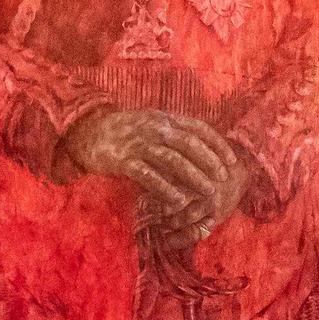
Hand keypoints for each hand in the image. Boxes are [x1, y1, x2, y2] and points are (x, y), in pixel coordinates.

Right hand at [60, 107, 248, 237]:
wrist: (87, 131)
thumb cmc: (124, 131)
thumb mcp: (151, 123)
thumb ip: (173, 131)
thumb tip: (202, 145)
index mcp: (164, 118)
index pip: (198, 128)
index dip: (217, 144)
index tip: (231, 161)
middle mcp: (154, 128)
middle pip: (189, 143)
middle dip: (210, 161)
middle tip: (223, 179)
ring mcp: (138, 143)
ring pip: (172, 159)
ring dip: (194, 177)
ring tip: (208, 192)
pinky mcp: (123, 160)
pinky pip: (148, 175)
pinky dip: (165, 188)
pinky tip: (178, 201)